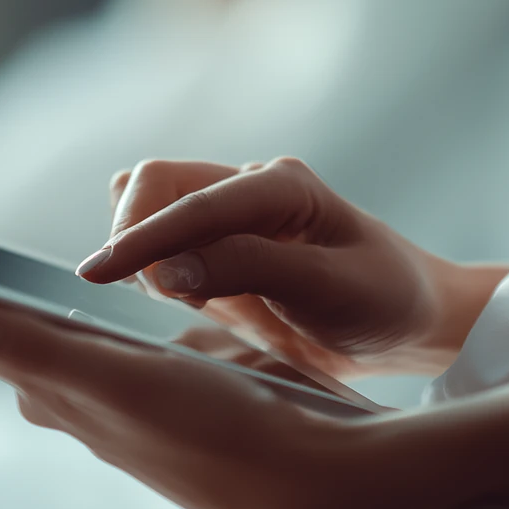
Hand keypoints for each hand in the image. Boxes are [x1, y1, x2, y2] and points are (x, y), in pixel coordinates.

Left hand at [0, 250, 391, 508]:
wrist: (311, 474)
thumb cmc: (222, 430)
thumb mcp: (127, 388)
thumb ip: (38, 354)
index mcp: (45, 379)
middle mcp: (59, 384)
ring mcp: (97, 384)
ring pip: (7, 328)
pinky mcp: (139, 377)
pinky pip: (60, 332)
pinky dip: (25, 305)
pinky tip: (24, 291)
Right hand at [80, 158, 503, 378]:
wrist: (409, 324)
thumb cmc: (384, 299)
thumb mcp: (331, 288)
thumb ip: (251, 270)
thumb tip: (169, 269)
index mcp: (281, 186)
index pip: (193, 201)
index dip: (142, 236)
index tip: (98, 273)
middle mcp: (247, 190)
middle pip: (156, 185)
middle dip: (134, 234)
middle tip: (152, 295)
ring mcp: (227, 219)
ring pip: (148, 210)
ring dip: (140, 251)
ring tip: (178, 299)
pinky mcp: (213, 252)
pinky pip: (157, 246)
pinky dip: (146, 268)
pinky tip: (174, 299)